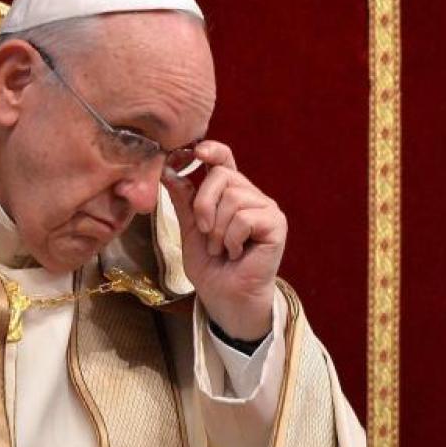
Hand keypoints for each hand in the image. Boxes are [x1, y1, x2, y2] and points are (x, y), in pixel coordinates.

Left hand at [162, 140, 285, 339]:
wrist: (224, 296)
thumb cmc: (210, 265)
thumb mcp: (188, 229)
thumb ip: (183, 200)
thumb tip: (168, 170)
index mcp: (230, 193)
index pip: (224, 159)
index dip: (212, 150)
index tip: (196, 151)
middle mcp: (250, 195)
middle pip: (221, 175)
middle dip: (203, 206)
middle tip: (205, 233)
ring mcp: (266, 208)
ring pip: (232, 197)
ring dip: (217, 230)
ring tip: (221, 249)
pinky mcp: (276, 224)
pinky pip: (245, 217)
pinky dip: (232, 238)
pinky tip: (236, 253)